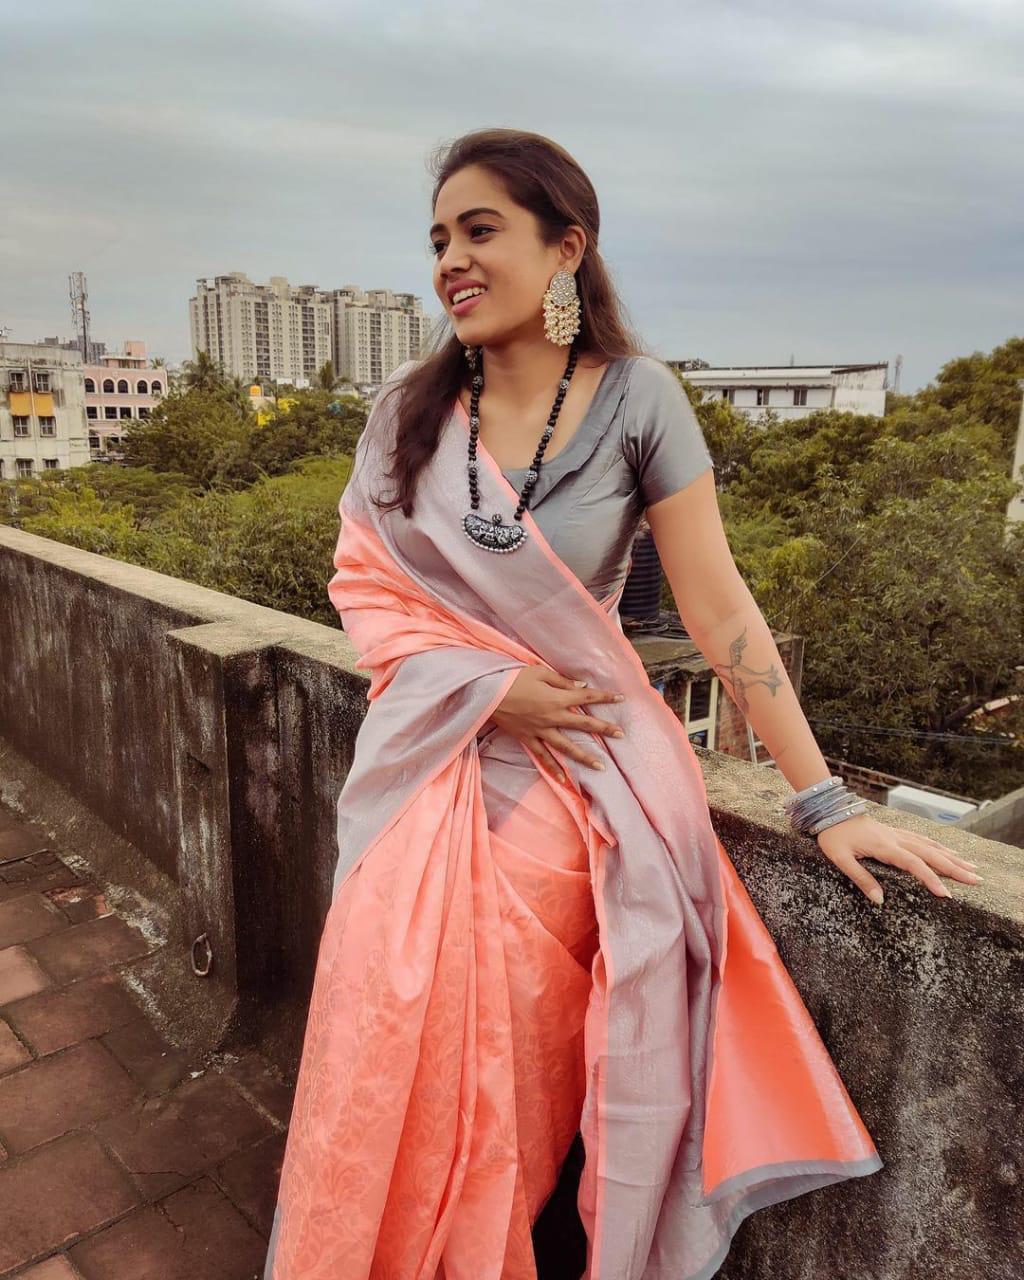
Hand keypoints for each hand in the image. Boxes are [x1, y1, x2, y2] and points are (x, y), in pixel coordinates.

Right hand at [491, 666, 624, 782]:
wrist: (487, 693)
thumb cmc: (512, 678)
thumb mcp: (539, 672)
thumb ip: (562, 682)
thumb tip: (581, 687)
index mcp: (557, 698)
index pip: (586, 697)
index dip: (604, 697)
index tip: (621, 698)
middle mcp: (552, 717)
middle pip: (582, 724)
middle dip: (603, 728)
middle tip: (621, 735)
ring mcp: (540, 731)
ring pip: (566, 746)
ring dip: (584, 757)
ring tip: (601, 767)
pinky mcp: (527, 738)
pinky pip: (542, 756)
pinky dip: (553, 769)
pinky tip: (564, 779)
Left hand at [813, 812, 983, 904]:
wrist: (829, 811)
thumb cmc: (832, 836)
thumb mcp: (840, 859)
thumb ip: (861, 878)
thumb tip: (880, 900)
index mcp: (884, 846)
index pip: (913, 864)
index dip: (931, 878)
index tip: (946, 894)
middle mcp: (895, 839)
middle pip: (930, 854)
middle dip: (954, 868)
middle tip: (976, 880)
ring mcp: (897, 834)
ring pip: (929, 845)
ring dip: (951, 857)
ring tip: (971, 867)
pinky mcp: (894, 832)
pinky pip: (921, 839)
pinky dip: (937, 846)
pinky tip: (947, 851)